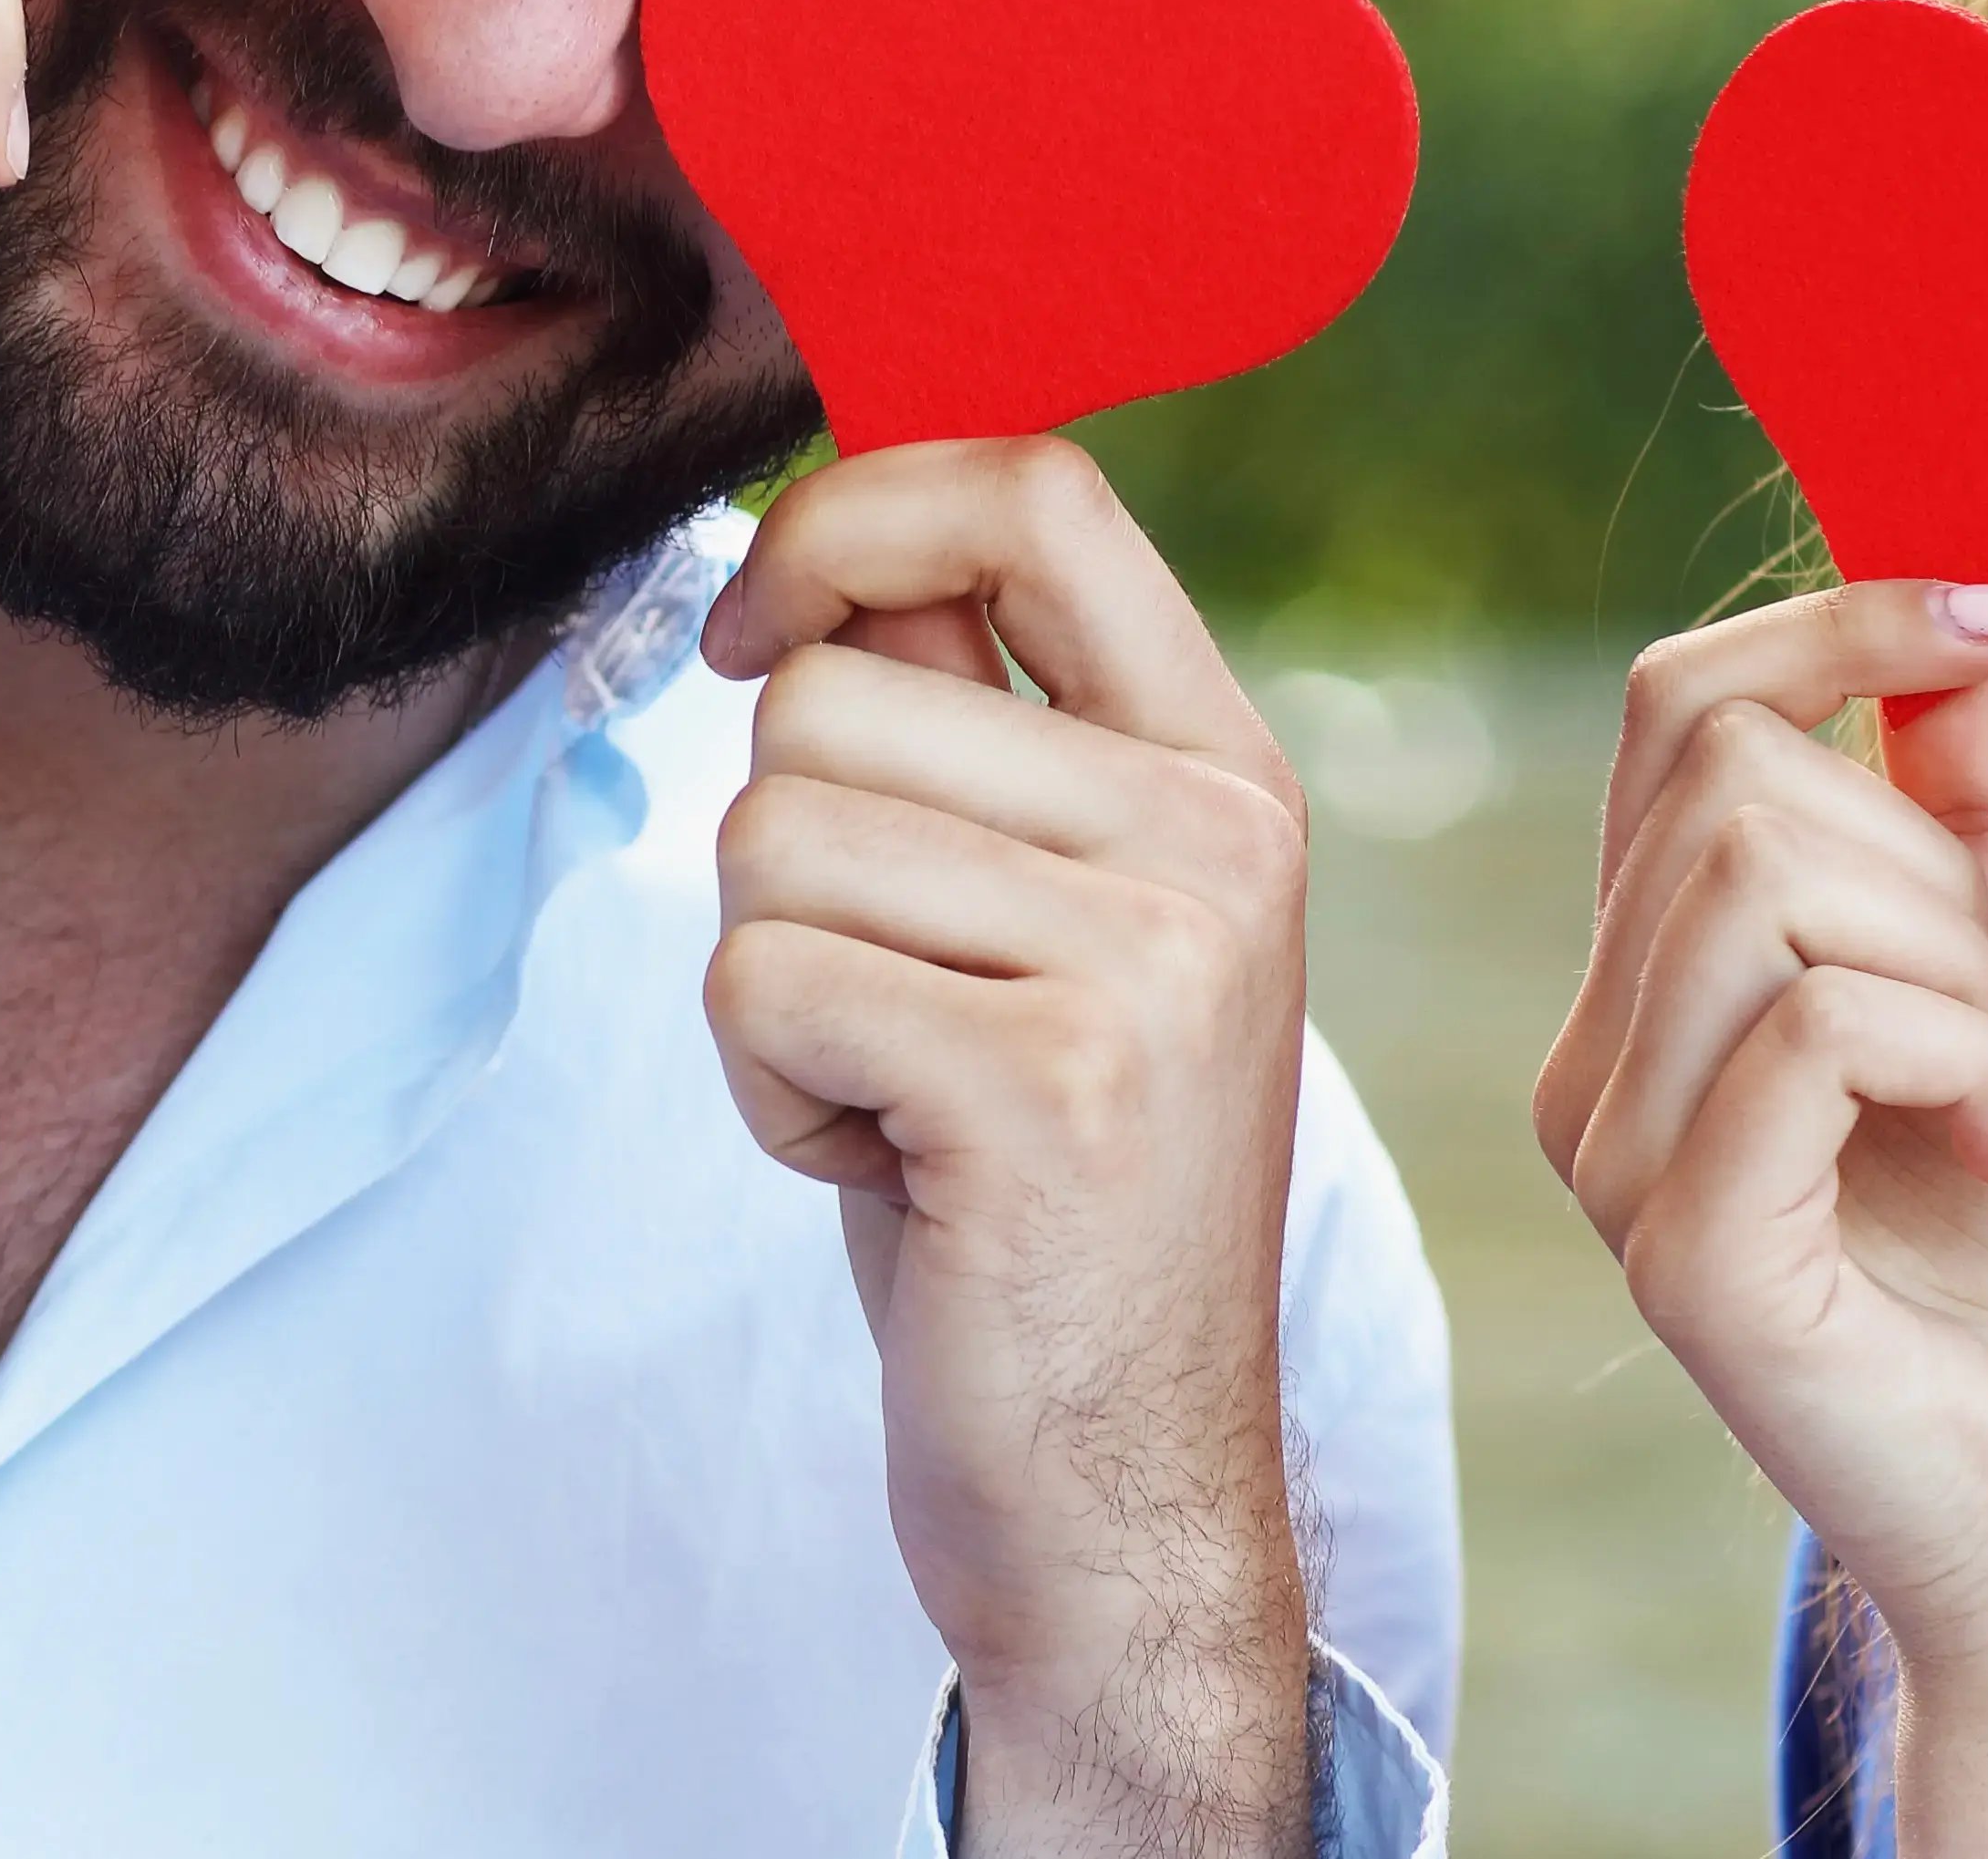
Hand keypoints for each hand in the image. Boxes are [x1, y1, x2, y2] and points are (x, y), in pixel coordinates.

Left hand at [692, 438, 1317, 1858]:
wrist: (1121, 1497)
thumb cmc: (1034, 1203)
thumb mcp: (1045, 932)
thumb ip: (972, 732)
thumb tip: (826, 531)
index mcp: (1229, 770)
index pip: (1034, 489)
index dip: (847, 513)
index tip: (761, 624)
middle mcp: (1218, 840)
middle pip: (829, 693)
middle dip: (783, 860)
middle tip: (897, 1019)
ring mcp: (1151, 961)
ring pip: (769, 835)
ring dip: (769, 988)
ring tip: (896, 1099)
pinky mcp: (1045, 1084)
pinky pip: (758, 979)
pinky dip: (765, 1089)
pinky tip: (886, 1171)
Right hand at [1535, 583, 1987, 1858]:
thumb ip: (1979, 837)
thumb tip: (1957, 630)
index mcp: (1649, 994)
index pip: (1679, 705)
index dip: (1848, 616)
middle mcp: (1593, 1066)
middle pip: (1734, 770)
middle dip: (1938, 860)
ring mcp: (1616, 1163)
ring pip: (1772, 879)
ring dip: (1963, 971)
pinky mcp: (1685, 1256)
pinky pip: (1813, 1025)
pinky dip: (1961, 1059)